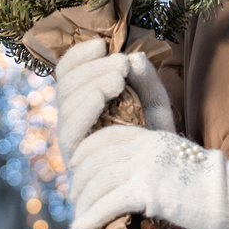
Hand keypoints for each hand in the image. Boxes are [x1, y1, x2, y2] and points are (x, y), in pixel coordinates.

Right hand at [53, 39, 175, 161]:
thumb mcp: (156, 107)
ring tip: (119, 76)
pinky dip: (84, 108)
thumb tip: (135, 56)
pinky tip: (102, 94)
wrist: (162, 184)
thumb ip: (147, 82)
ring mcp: (73, 141)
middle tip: (120, 63)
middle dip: (92, 68)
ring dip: (90, 83)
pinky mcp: (76, 159)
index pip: (69, 74)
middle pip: (67, 86)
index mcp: (86, 104)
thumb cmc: (156, 144)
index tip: (100, 44)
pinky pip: (71, 130)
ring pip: (67, 104)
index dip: (79, 56)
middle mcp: (74, 121)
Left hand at [69, 126, 228, 228]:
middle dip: (80, 181)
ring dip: (83, 202)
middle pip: (97, 159)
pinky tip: (80, 228)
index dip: (85, 152)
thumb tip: (134, 179)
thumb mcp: (177, 162)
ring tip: (77, 217)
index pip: (106, 137)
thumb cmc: (210, 186)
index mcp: (152, 136)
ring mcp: (147, 166)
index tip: (76, 169)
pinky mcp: (149, 189)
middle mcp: (146, 147)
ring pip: (99, 181)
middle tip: (74, 199)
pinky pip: (109, 201)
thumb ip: (154, 162)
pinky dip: (90, 215)